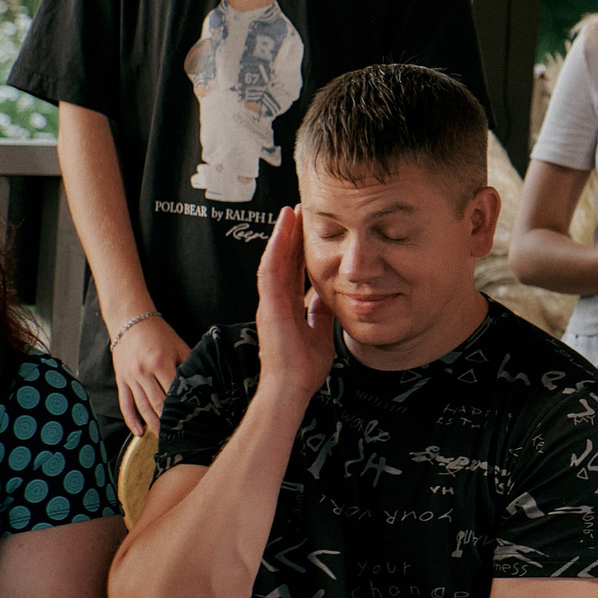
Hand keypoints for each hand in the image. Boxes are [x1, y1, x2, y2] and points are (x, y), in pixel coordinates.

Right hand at [112, 316, 193, 437]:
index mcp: (160, 362)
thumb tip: (205, 383)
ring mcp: (130, 377)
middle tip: (182, 436)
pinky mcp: (121, 380)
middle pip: (158, 404)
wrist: (129, 320)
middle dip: (170, 422)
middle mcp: (143, 372)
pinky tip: (139, 433)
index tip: (195, 420)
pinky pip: (125, 404)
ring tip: (164, 439)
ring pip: (143, 407)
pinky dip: (131, 420)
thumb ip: (189, 364)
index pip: (174, 391)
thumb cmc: (158, 333)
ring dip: (153, 425)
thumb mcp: (179, 345)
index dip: (184, 407)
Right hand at [255, 207, 335, 399]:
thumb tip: (329, 297)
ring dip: (282, 235)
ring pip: (274, 259)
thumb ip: (322, 314)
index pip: (294, 272)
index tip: (310, 230)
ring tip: (290, 212)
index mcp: (288, 308)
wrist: (293, 386)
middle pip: (283, 261)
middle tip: (299, 211)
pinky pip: (270, 270)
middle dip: (291, 235)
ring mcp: (270, 302)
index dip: (300, 250)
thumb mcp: (321, 334)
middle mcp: (276, 302)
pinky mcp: (268, 305)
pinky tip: (282, 231)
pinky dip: (275, 249)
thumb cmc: (305, 368)